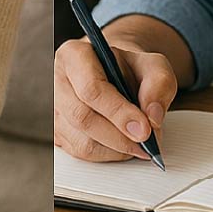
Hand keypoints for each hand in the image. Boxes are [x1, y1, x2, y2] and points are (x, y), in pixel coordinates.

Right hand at [53, 35, 177, 162]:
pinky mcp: (57, 132)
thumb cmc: (130, 68)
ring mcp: (53, 109)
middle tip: (146, 144)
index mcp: (75, 55)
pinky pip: (81, 153)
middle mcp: (57, 81)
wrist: (116, 74)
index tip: (144, 129)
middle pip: (82, 118)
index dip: (118, 113)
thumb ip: (159, 84)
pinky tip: (124, 145)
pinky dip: (108, 155)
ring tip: (139, 144)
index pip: (91, 88)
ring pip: (81, 142)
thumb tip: (152, 117)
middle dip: (119, 137)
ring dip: (116, 150)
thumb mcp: (153, 65)